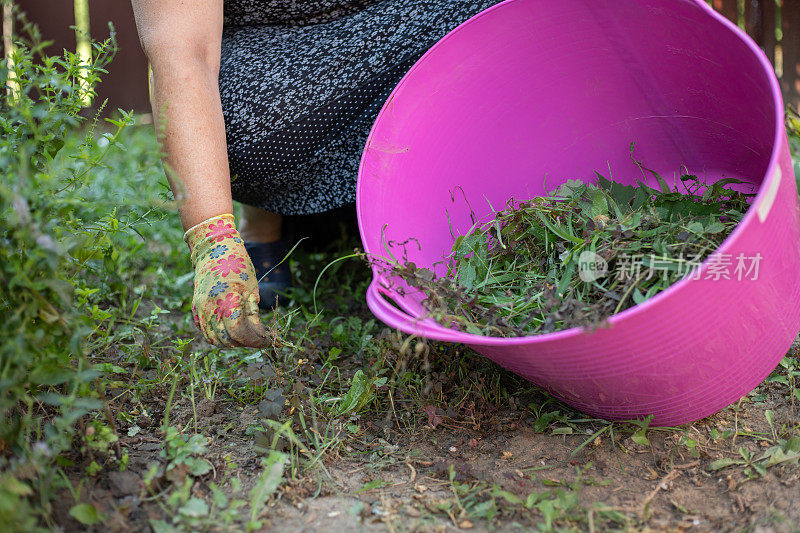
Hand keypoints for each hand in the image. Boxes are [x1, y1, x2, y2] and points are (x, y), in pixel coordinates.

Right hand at [184, 214, 266, 346]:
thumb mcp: (251, 288)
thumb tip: (258, 334)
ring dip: (230, 342)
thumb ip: (252, 313)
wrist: (214, 249)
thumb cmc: (237, 265)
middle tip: (257, 337)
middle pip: (226, 339)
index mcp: (227, 299)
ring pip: (213, 339)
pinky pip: (205, 330)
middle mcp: (210, 306)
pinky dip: (217, 335)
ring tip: (244, 334)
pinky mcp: (195, 308)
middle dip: (244, 342)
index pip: (238, 332)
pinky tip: (230, 329)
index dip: (254, 340)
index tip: (266, 339)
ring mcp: (200, 308)